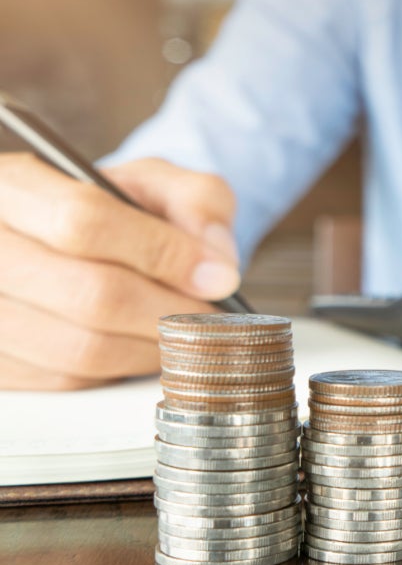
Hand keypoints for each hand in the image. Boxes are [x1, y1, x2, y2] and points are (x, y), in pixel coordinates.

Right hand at [0, 154, 239, 389]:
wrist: (78, 242)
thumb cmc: (121, 210)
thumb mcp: (161, 184)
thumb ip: (199, 203)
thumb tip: (218, 267)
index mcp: (12, 184)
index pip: (84, 221)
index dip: (163, 254)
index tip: (218, 277)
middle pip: (89, 294)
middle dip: (168, 310)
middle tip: (210, 315)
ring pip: (81, 349)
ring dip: (152, 347)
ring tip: (183, 331)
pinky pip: (70, 381)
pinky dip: (121, 369)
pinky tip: (142, 345)